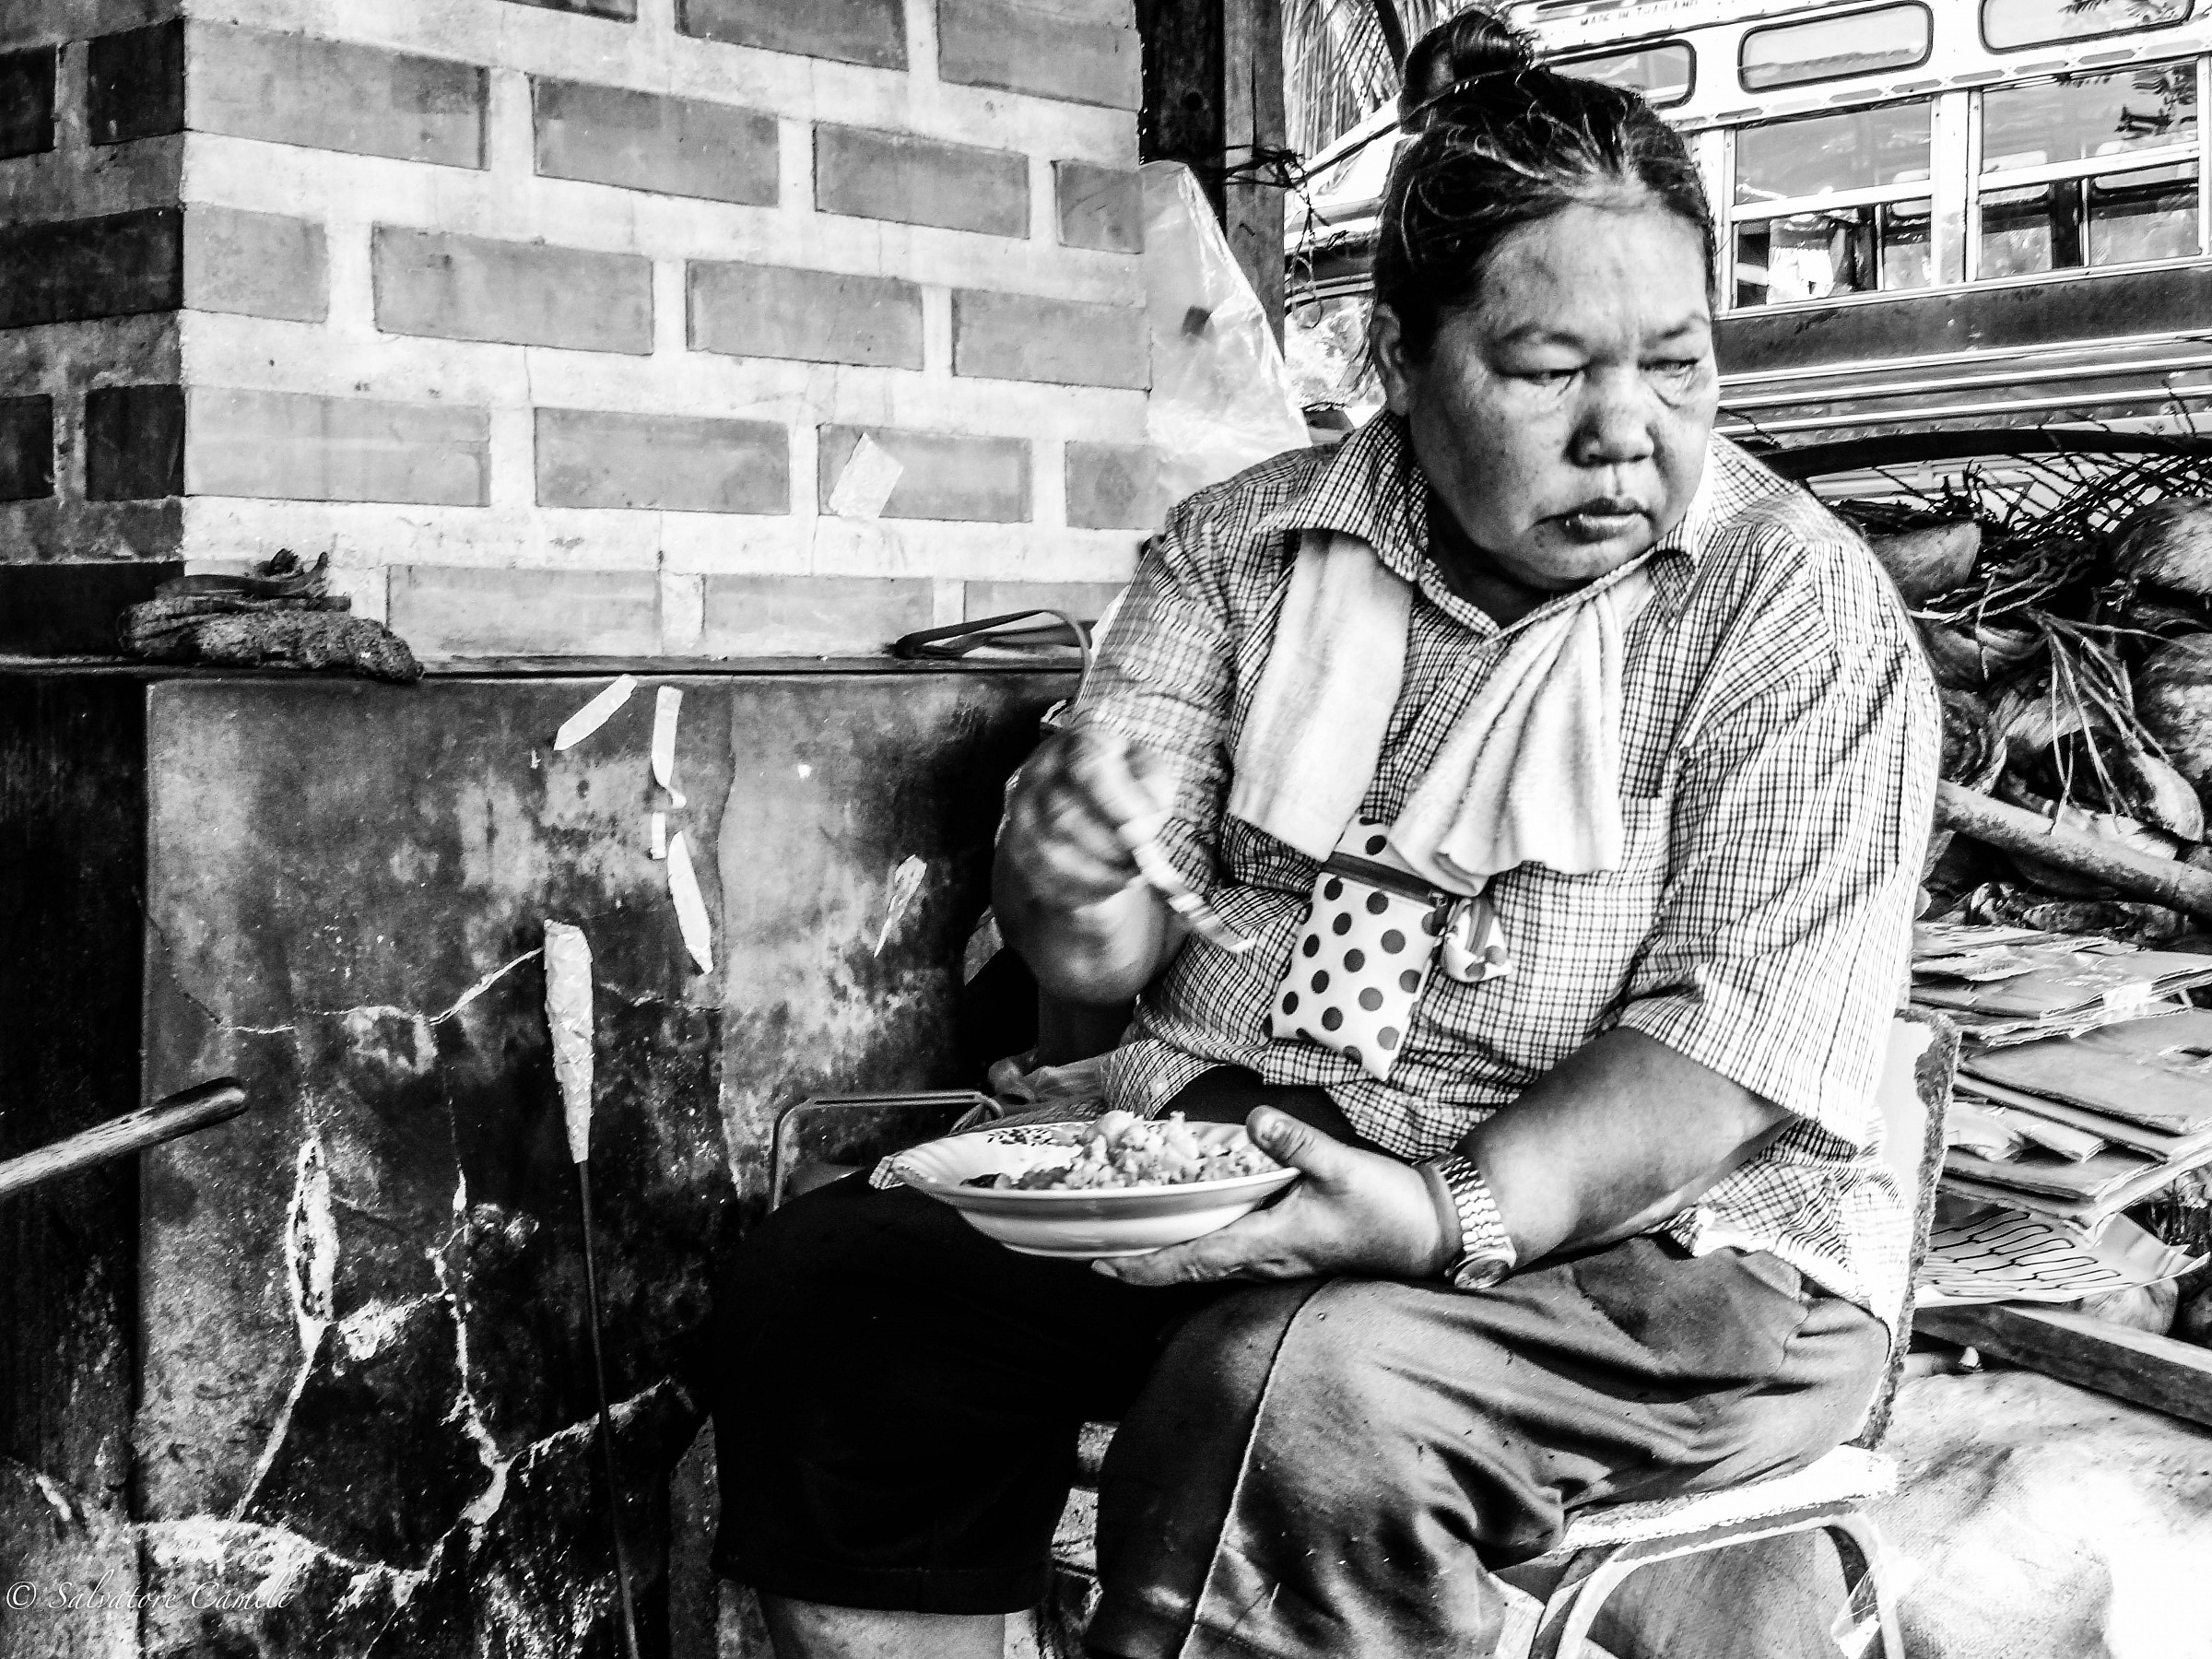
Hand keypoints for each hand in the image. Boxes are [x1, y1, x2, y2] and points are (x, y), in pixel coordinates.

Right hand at [1000, 727, 1177, 909]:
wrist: (1087, 800)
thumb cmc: (1127, 785)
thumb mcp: (1150, 777)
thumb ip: (1150, 797)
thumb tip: (1137, 834)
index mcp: (1079, 743)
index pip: (1087, 769)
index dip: (1114, 805)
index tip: (1140, 834)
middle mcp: (1041, 768)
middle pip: (1063, 815)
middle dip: (1106, 848)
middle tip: (1137, 866)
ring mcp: (1022, 805)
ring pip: (1047, 850)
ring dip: (1092, 874)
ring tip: (1125, 880)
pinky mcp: (1015, 839)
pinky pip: (1037, 873)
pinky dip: (1073, 889)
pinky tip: (1102, 889)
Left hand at [1094, 1107, 1452, 1285]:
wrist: (1429, 1230)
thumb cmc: (1387, 1205)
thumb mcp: (1342, 1166)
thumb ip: (1297, 1143)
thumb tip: (1254, 1119)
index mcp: (1270, 1242)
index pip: (1193, 1260)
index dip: (1146, 1266)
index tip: (1104, 1265)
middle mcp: (1266, 1261)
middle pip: (1190, 1268)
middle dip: (1143, 1263)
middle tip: (1094, 1251)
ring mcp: (1278, 1261)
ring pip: (1209, 1264)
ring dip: (1168, 1255)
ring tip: (1128, 1238)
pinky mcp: (1289, 1252)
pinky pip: (1231, 1254)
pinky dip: (1199, 1245)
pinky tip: (1189, 1224)